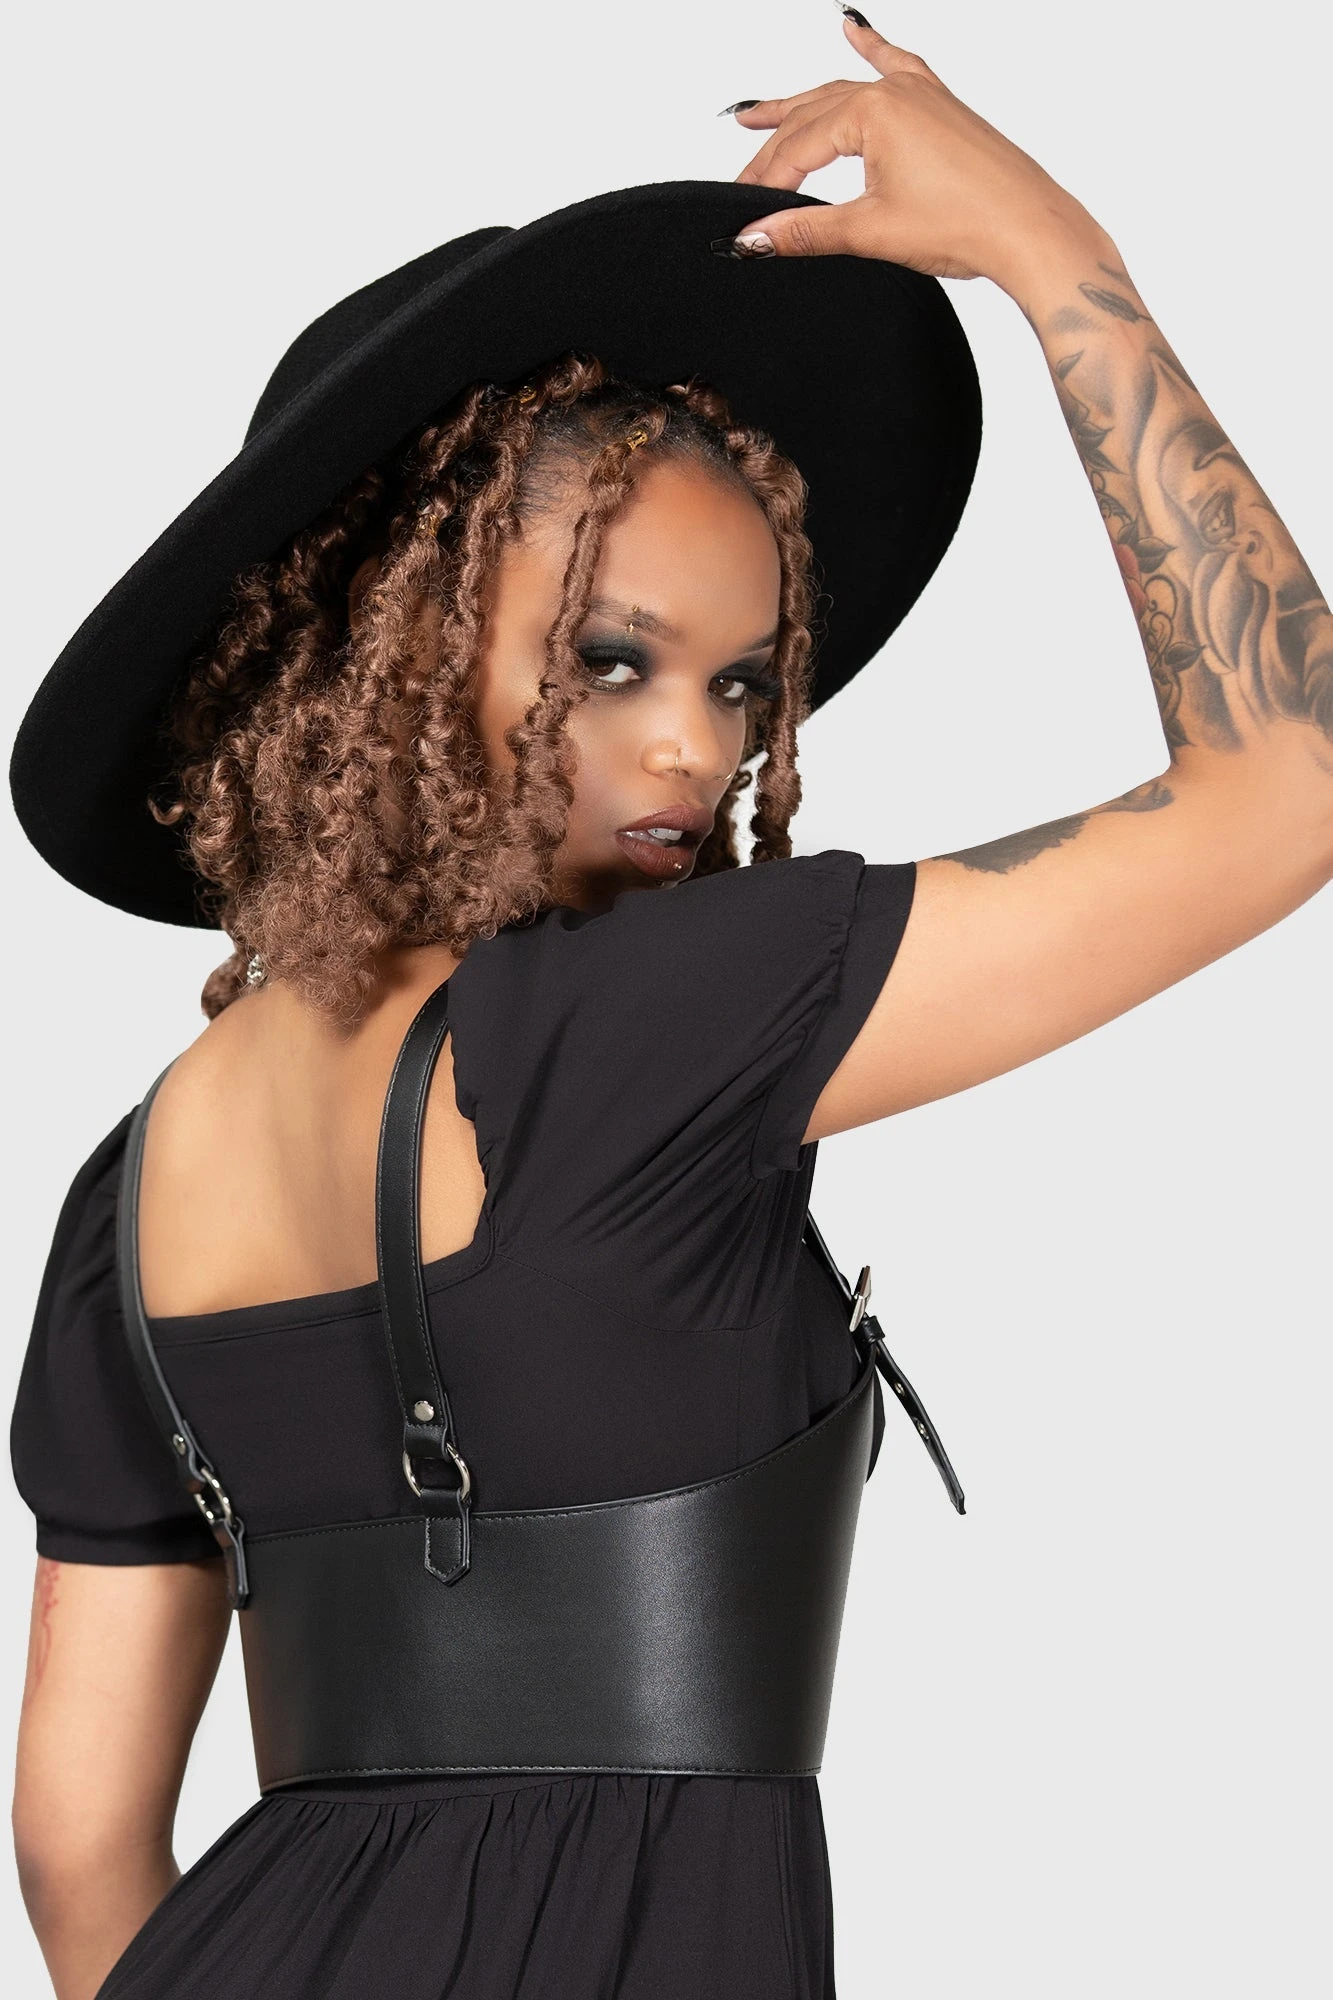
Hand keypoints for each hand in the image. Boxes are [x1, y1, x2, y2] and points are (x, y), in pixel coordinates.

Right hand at [727, 15, 1107, 297]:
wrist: (1031, 229)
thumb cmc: (968, 224)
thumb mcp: (872, 231)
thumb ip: (806, 231)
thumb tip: (754, 239)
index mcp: (873, 111)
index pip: (798, 147)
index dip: (764, 182)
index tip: (743, 213)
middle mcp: (896, 91)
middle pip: (813, 116)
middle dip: (774, 149)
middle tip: (742, 180)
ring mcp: (921, 93)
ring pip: (844, 93)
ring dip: (802, 105)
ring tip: (760, 111)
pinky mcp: (942, 106)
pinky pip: (898, 65)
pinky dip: (872, 50)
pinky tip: (855, 30)